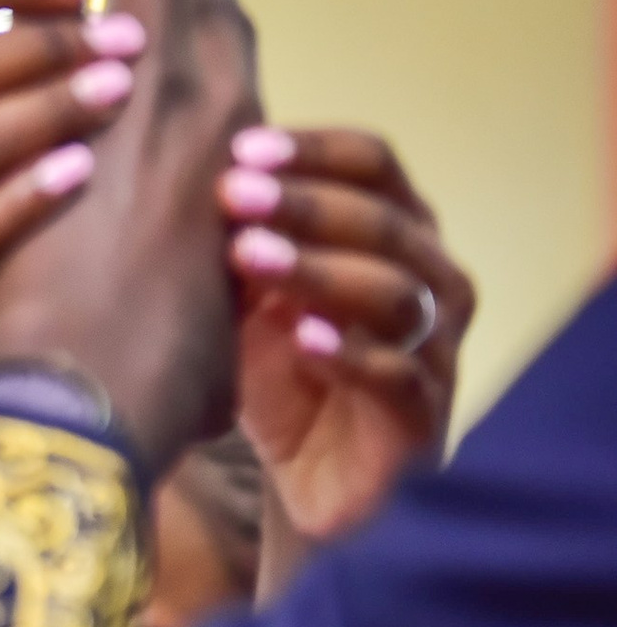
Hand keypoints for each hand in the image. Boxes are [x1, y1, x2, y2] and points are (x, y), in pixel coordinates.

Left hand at [219, 126, 474, 543]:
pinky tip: (301, 339)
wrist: (306, 478)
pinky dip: (350, 354)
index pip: (376, 164)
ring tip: (249, 256)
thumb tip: (189, 166)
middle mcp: (433, 280)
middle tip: (233, 193)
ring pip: (396, 294)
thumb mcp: (252, 296)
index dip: (314, 149)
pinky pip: (399, 377)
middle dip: (306, 203)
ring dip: (319, 269)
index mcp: (399, 232)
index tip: (240, 147)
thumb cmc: (282, 369)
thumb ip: (243, 235)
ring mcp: (437, 349)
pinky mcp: (423, 419)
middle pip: (386, 222)